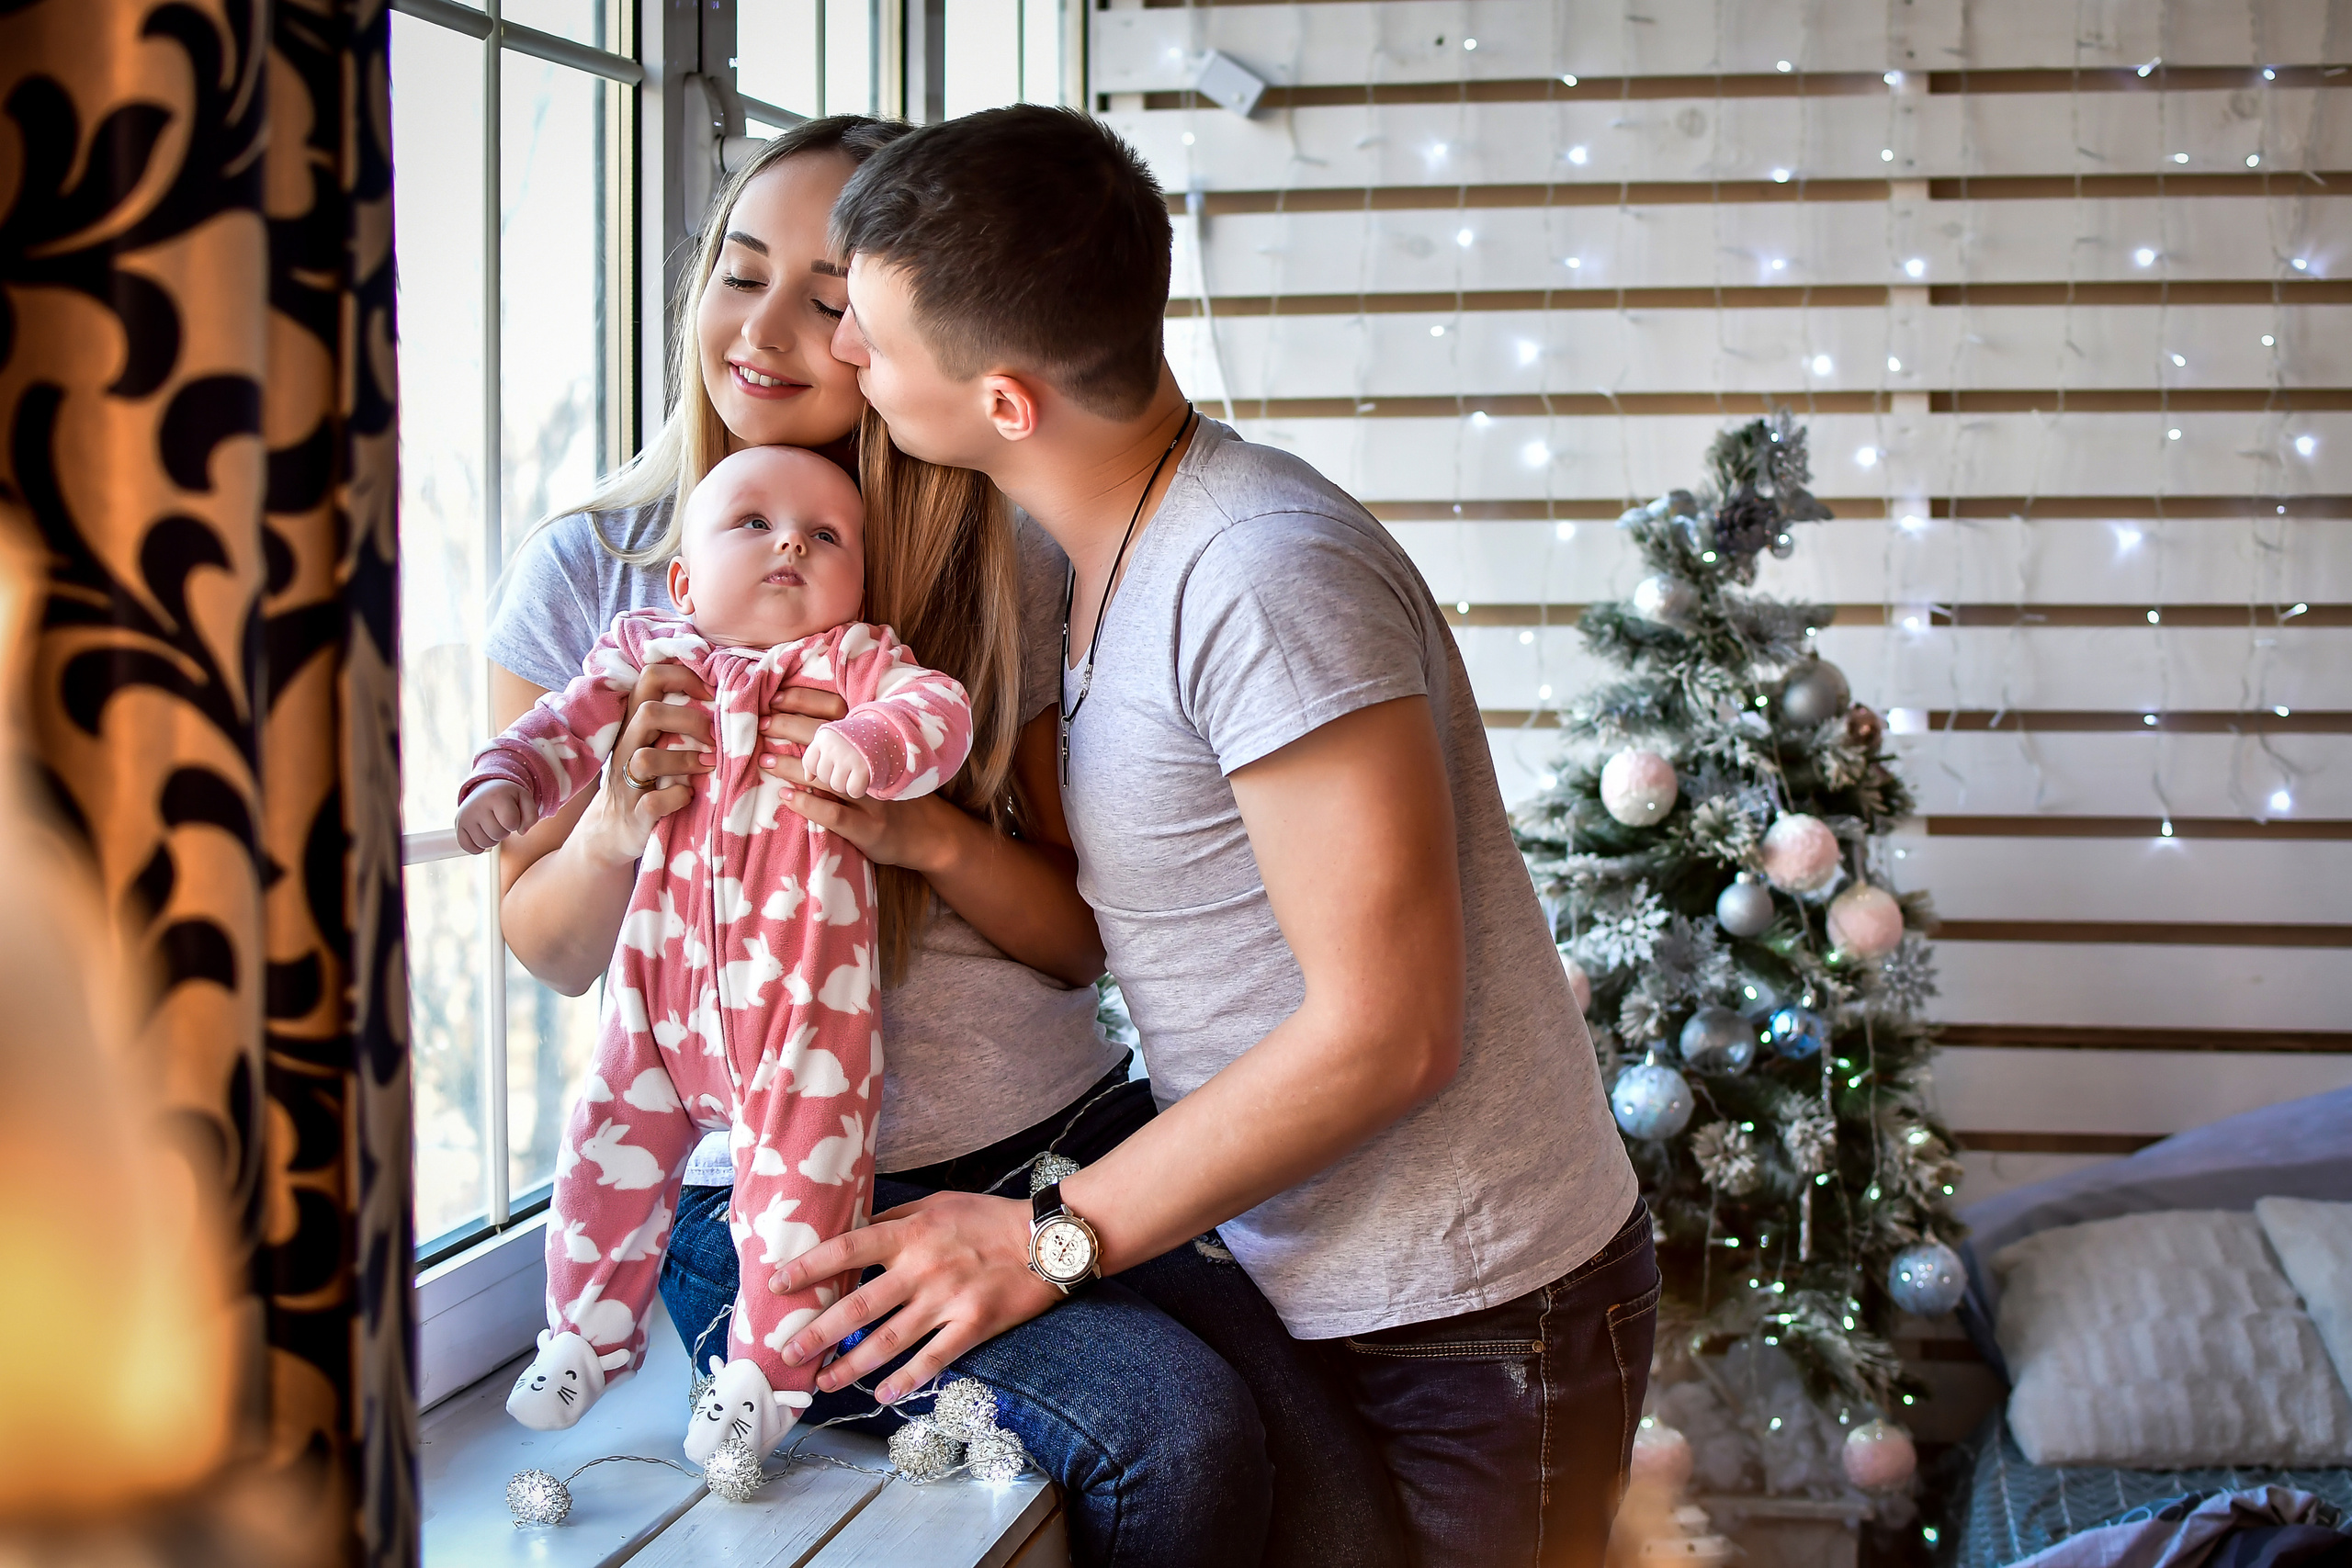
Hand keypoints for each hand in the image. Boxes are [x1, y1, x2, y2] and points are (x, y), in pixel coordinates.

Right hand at [457, 781, 536, 852]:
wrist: (486, 788)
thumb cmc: (508, 797)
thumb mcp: (525, 799)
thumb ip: (531, 816)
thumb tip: (522, 832)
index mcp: (496, 797)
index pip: (510, 823)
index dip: (515, 823)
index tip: (511, 814)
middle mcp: (477, 806)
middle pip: (498, 835)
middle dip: (504, 831)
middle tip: (500, 820)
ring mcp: (465, 817)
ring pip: (484, 843)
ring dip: (492, 838)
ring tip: (492, 824)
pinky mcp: (458, 826)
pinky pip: (469, 848)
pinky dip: (478, 846)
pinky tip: (482, 834)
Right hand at [574, 664, 714, 863]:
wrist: (613, 831)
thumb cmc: (649, 779)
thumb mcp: (658, 743)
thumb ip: (679, 720)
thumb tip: (727, 696)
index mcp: (635, 723)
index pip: (649, 678)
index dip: (682, 677)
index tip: (711, 693)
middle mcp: (627, 747)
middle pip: (647, 712)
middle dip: (689, 719)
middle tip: (714, 736)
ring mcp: (627, 781)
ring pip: (646, 758)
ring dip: (684, 760)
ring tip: (709, 765)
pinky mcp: (635, 814)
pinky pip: (652, 802)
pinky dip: (676, 798)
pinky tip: (690, 797)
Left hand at [759, 692, 956, 871]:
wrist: (931, 834)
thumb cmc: (896, 794)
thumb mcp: (882, 761)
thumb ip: (853, 742)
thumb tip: (800, 721)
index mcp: (875, 743)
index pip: (837, 709)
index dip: (805, 701)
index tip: (774, 699)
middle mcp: (875, 765)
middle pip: (829, 736)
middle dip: (791, 727)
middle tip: (761, 725)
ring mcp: (872, 798)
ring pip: (828, 776)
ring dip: (792, 767)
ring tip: (765, 761)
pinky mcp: (869, 828)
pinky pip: (835, 814)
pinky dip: (808, 805)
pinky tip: (787, 797)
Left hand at [767, 1191, 1060, 1404]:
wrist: (1047, 1240)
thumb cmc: (987, 1218)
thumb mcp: (938, 1204)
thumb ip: (895, 1219)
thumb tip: (852, 1228)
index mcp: (910, 1233)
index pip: (847, 1249)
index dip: (809, 1267)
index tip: (777, 1286)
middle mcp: (923, 1268)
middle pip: (858, 1305)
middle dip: (818, 1332)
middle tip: (788, 1352)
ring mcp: (948, 1299)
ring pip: (889, 1340)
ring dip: (851, 1365)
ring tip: (823, 1382)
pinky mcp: (973, 1325)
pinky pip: (934, 1359)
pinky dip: (906, 1380)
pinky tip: (883, 1395)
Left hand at [799, 728, 871, 798]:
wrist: (889, 734)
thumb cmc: (857, 741)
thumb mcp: (835, 740)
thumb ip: (818, 756)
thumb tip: (808, 777)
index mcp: (825, 736)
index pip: (809, 763)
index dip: (819, 768)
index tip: (830, 762)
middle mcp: (835, 745)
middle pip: (823, 776)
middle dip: (834, 776)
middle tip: (847, 766)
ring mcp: (848, 757)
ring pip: (837, 785)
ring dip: (847, 784)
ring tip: (855, 772)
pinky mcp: (863, 769)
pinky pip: (853, 790)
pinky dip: (859, 788)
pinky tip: (864, 779)